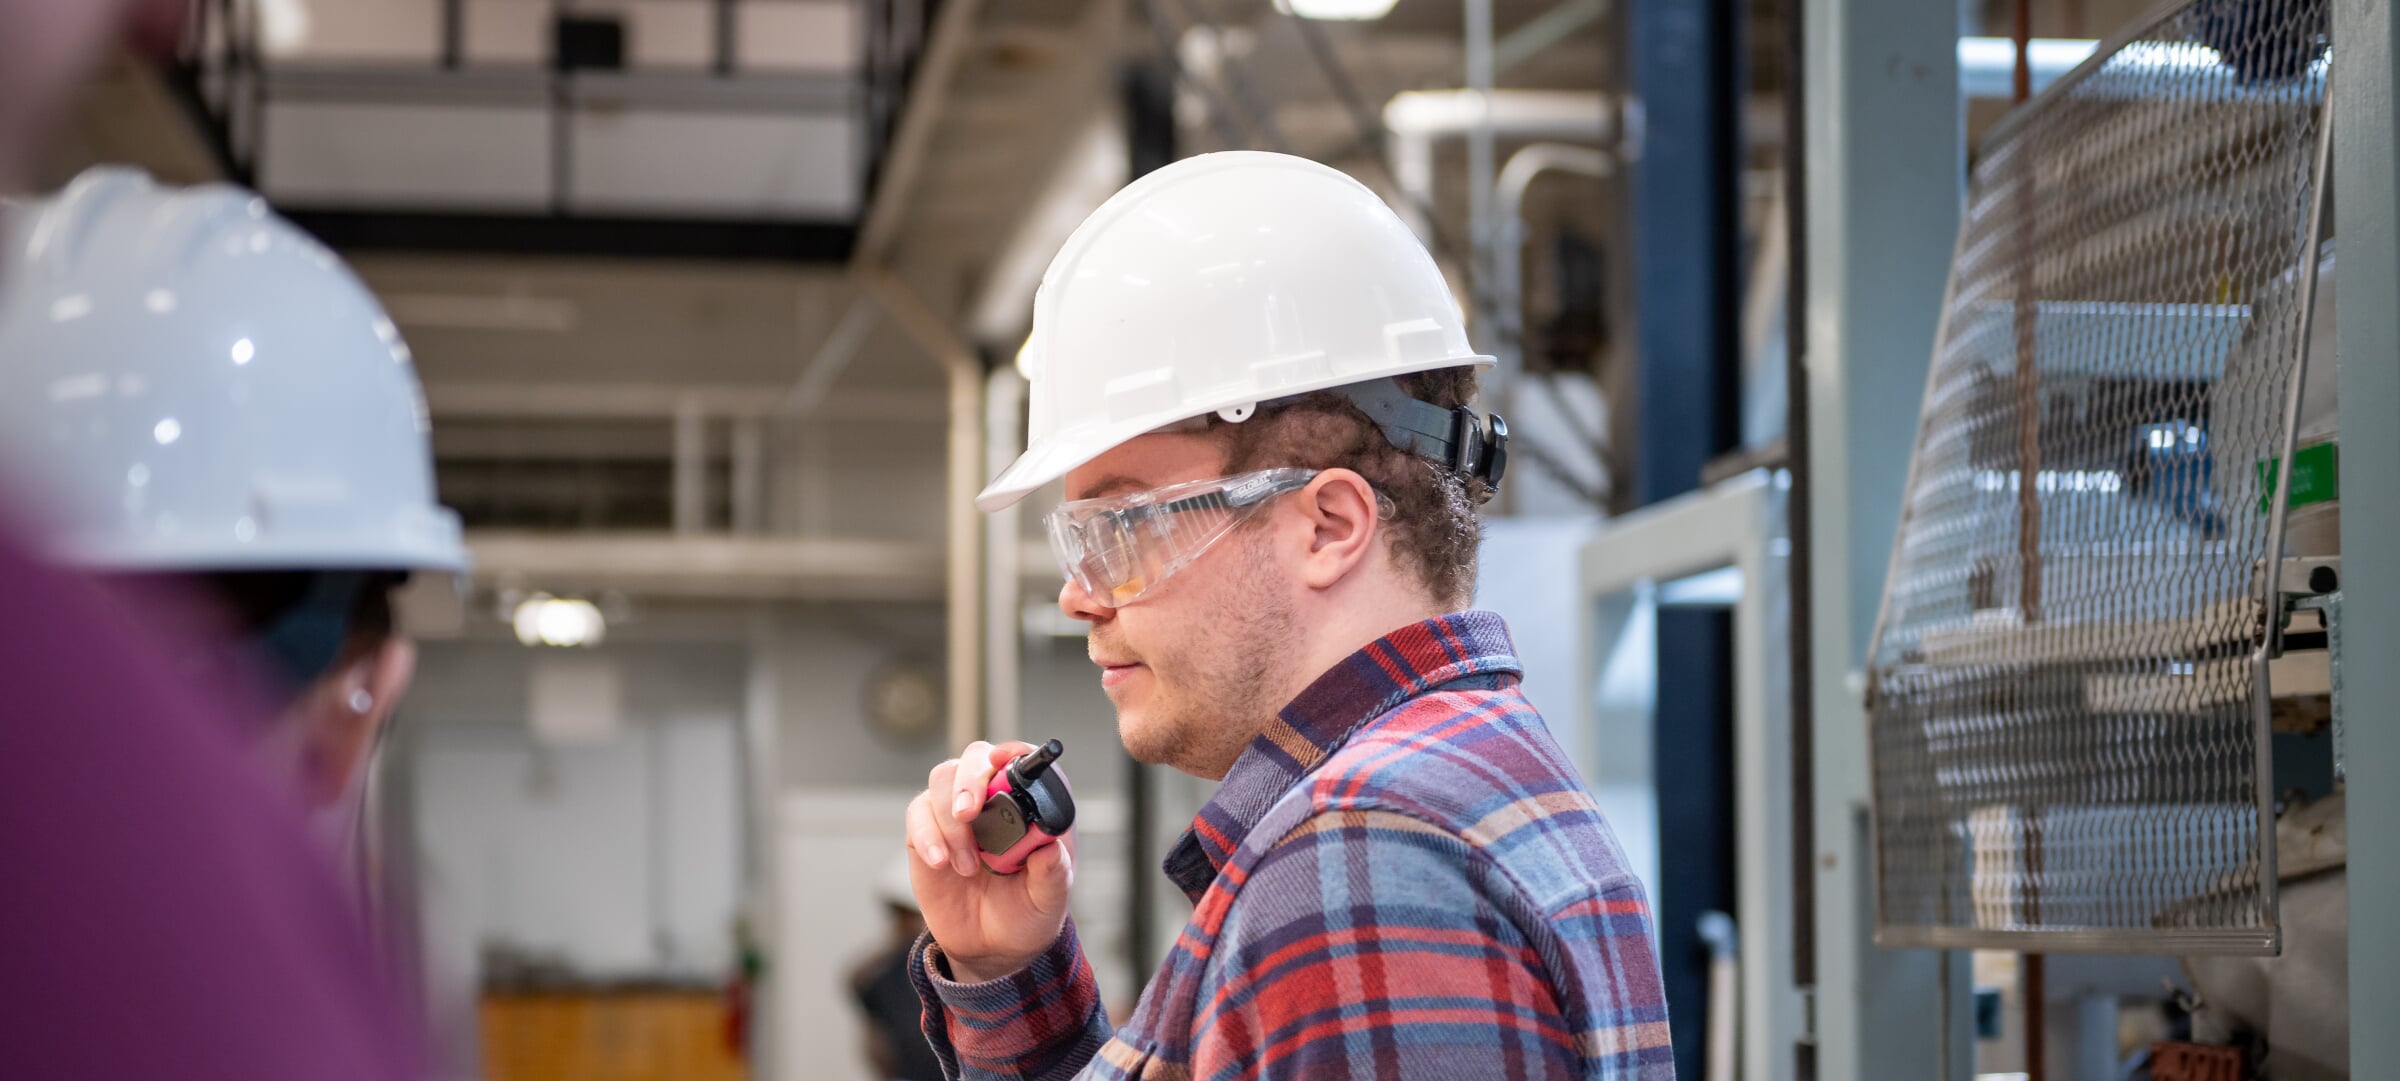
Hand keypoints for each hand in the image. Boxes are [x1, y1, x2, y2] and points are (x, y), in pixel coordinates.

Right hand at [903, 741, 1074, 983]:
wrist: (991, 948)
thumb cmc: (1028, 915)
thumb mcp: (1050, 901)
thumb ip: (1053, 874)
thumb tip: (1049, 848)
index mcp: (1031, 806)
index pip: (1022, 760)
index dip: (1012, 752)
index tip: (1001, 761)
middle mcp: (993, 800)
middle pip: (975, 758)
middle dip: (969, 779)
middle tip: (969, 814)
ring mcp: (958, 814)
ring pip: (943, 780)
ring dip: (949, 818)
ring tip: (966, 866)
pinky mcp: (927, 834)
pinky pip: (918, 814)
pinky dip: (926, 834)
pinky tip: (940, 863)